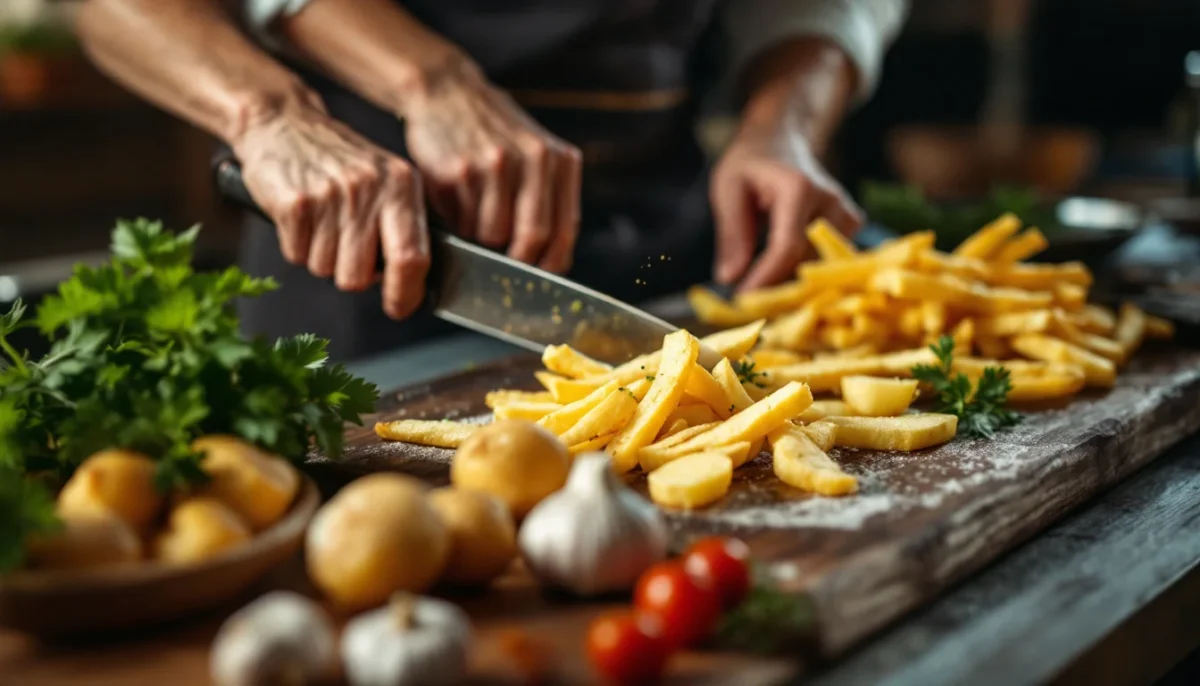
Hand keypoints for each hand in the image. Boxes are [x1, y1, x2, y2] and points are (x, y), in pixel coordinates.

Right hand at [232, 103, 428, 319]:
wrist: (283, 121)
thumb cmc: (339, 160)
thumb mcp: (384, 179)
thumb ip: (402, 225)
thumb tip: (411, 284)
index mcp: (401, 184)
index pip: (413, 257)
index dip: (406, 293)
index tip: (400, 307)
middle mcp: (370, 189)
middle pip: (361, 277)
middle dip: (350, 275)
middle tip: (345, 247)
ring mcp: (331, 195)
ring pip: (326, 270)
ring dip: (321, 257)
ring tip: (322, 222)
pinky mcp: (294, 203)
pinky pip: (296, 255)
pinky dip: (296, 245)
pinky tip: (301, 217)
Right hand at [401, 62, 580, 272]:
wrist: (447, 92)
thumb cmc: (494, 134)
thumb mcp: (536, 153)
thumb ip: (548, 198)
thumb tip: (549, 262)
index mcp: (559, 160)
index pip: (564, 231)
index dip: (551, 263)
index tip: (538, 277)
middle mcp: (533, 160)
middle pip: (533, 237)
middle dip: (517, 262)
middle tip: (504, 268)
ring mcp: (495, 165)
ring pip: (494, 235)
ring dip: (483, 243)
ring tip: (475, 224)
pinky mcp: (459, 171)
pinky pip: (463, 222)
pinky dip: (460, 226)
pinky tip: (458, 205)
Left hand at [710, 120, 862, 290]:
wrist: (781, 140)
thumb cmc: (750, 164)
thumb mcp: (728, 189)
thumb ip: (732, 234)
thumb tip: (730, 278)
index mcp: (799, 188)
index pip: (788, 246)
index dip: (766, 279)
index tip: (743, 300)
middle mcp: (830, 201)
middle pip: (808, 261)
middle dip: (778, 287)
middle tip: (748, 305)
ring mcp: (845, 213)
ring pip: (821, 265)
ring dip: (793, 282)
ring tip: (763, 292)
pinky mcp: (850, 224)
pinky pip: (830, 260)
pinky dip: (808, 273)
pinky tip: (785, 279)